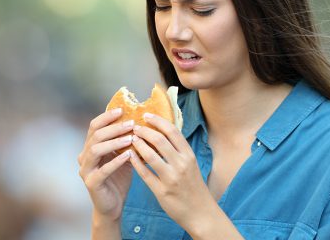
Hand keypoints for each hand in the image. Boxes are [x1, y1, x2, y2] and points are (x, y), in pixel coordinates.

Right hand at [78, 108, 134, 221]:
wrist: (113, 205)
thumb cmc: (119, 178)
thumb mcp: (123, 155)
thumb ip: (125, 141)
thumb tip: (141, 121)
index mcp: (90, 147)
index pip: (95, 126)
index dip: (107, 116)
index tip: (122, 109)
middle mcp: (84, 156)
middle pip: (95, 135)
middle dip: (114, 127)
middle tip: (132, 123)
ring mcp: (85, 170)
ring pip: (95, 150)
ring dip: (114, 142)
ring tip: (131, 137)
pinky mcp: (91, 183)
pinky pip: (103, 170)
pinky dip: (116, 161)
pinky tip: (129, 155)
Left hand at [130, 113, 212, 228]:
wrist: (201, 213)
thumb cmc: (193, 186)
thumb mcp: (191, 164)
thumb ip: (178, 150)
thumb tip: (162, 131)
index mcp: (189, 155)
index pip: (172, 131)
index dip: (158, 121)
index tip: (147, 115)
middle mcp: (181, 164)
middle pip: (160, 140)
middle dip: (145, 131)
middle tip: (135, 127)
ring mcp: (171, 178)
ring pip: (150, 155)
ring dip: (138, 144)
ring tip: (131, 139)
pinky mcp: (162, 191)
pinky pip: (145, 173)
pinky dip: (135, 162)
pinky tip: (129, 156)